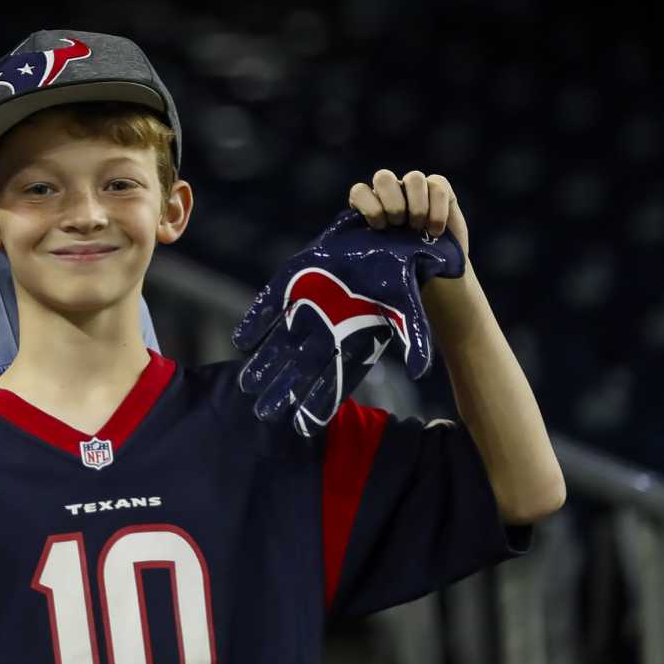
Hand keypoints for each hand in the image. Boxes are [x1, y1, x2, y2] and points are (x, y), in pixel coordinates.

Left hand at [234, 195, 464, 435]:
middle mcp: (324, 330)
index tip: (302, 427)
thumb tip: (421, 372)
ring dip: (263, 363)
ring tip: (247, 386)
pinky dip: (255, 323)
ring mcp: (305, 307)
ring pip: (279, 344)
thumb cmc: (399, 275)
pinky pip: (268, 309)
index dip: (318, 403)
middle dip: (282, 391)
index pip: (333, 381)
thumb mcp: (408, 308)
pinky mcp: (290, 283)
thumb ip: (415, 338)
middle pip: (300, 370)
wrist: (385, 236)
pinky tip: (241, 341)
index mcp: (350, 342)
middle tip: (264, 414)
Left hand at [349, 169, 468, 260]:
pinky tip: (436, 230)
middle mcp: (392, 192)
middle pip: (383, 177)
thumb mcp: (381, 260)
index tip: (379, 228)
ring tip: (418, 228)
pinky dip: (438, 209)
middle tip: (399, 225)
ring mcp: (415, 189)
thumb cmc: (404, 267)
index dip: (369, 206)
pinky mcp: (440, 189)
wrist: (437, 273)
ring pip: (414, 178)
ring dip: (417, 205)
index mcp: (371, 206)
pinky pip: (438, 185)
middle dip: (392, 203)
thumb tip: (352, 260)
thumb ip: (368, 249)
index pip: (360, 191)